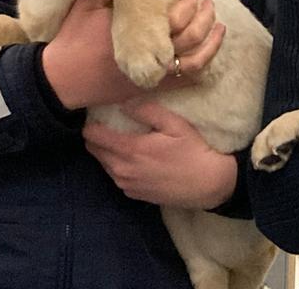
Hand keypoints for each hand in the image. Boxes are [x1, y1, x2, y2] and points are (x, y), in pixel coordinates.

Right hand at [43, 0, 225, 109]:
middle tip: (209, 6)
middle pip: (188, 39)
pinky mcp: (148, 88)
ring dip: (210, 45)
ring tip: (220, 30)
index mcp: (132, 32)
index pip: (172, 20)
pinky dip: (200, 69)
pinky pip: (182, 82)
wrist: (61, 80)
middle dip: (204, 21)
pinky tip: (208, 56)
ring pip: (193, 63)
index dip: (187, 6)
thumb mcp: (85, 5)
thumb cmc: (72, 39)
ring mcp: (149, 75)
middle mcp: (146, 55)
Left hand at [83, 100, 236, 208]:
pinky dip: (118, 166)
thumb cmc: (192, 151)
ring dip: (106, 153)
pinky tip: (133, 160)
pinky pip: (116, 177)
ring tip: (119, 141)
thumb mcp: (174, 124)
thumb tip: (123, 103)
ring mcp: (127, 185)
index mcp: (130, 149)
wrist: (208, 184)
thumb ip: (147, 112)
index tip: (96, 115)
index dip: (90, 124)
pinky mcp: (134, 194)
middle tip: (106, 126)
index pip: (93, 136)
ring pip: (104, 165)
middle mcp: (122, 169)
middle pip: (94, 151)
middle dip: (95, 138)